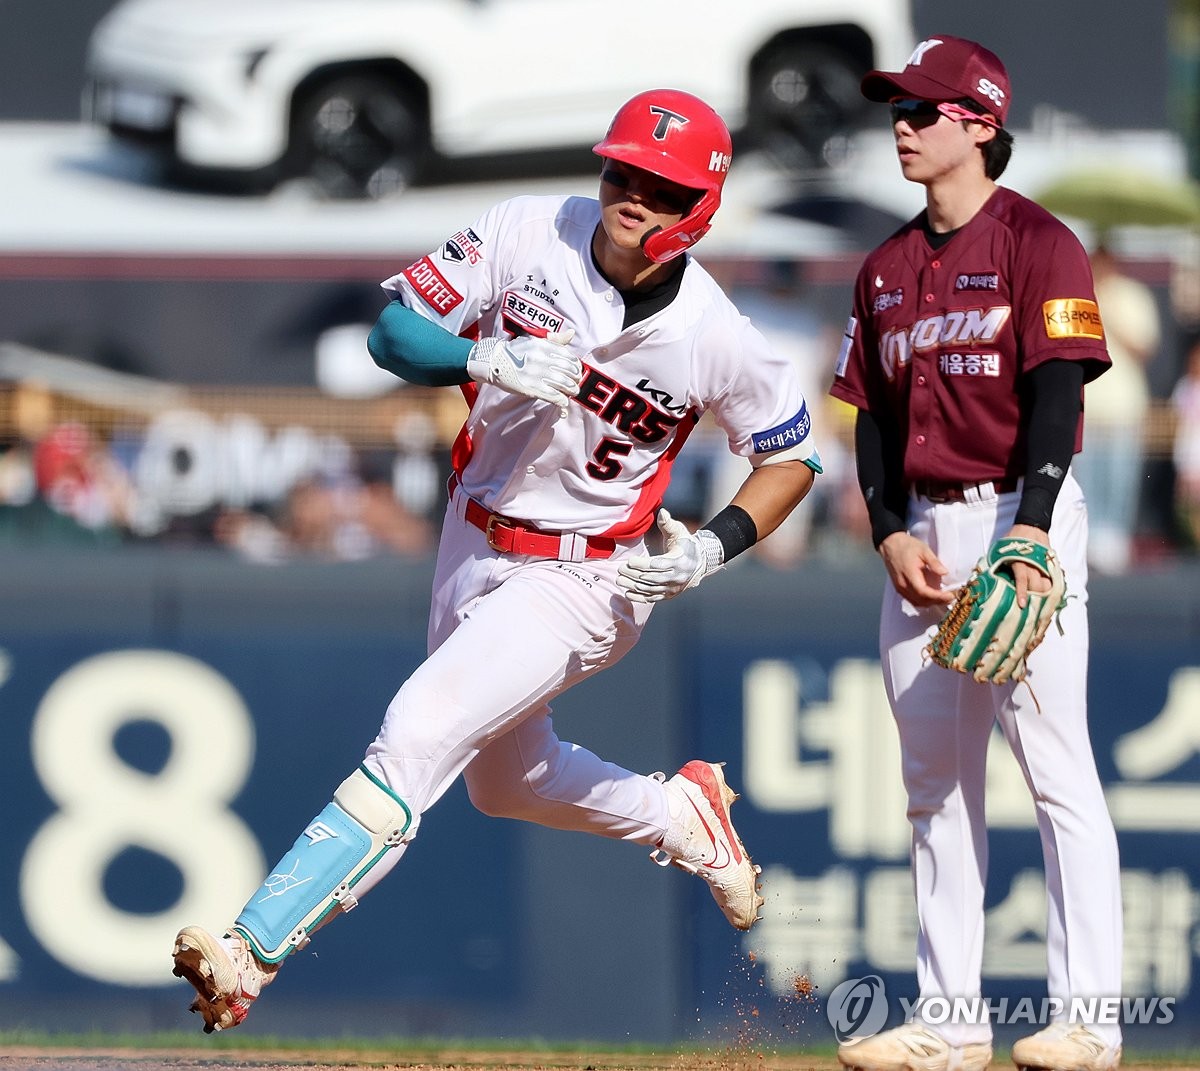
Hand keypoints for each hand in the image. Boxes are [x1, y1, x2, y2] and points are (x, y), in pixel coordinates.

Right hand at [466, 329, 581, 413]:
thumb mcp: (534, 341)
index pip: (570, 357)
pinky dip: (562, 401)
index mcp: (544, 346)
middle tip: (575, 383)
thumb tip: (572, 333)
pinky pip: (554, 396)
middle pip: (569, 371)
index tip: (575, 371)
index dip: (576, 366)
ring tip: (572, 392)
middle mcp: (542, 359)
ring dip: (572, 390)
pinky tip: (563, 402)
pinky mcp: (531, 388)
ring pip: (564, 384)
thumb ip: (554, 339)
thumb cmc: (516, 351)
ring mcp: (537, 374)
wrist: (493, 361)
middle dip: (576, 379)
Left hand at [617, 509, 723, 603]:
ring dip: (633, 586)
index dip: (642, 564)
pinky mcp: (669, 595)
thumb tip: (662, 512)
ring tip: (619, 580)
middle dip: (634, 575)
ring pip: (650, 589)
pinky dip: (639, 597)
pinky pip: (653, 599)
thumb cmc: (684, 543)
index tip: (629, 561)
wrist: (698, 562)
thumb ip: (668, 523)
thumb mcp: (679, 531)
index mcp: (679, 560)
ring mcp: (673, 588)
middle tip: (620, 569)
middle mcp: (677, 577)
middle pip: (652, 578)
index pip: (658, 564)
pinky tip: (627, 592)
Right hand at [878, 530, 955, 607]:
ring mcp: (900, 588)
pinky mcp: (899, 588)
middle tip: (951, 597)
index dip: (938, 597)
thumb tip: (945, 572)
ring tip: (943, 598)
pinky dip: (923, 601)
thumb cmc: (906, 546)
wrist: (890, 544)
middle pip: (922, 601)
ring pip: (917, 603)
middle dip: (938, 601)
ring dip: (931, 603)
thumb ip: (934, 562)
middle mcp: (903, 585)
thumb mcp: (924, 550)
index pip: (924, 592)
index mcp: (910, 575)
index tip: (951, 595)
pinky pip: (912, 600)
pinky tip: (931, 597)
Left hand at [1001, 523, 1050, 606]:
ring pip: (1047, 584)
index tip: (1022, 605)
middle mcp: (1033, 564)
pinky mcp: (1051, 564)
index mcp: (1019, 561)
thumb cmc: (1012, 539)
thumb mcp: (1000, 550)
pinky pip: (1053, 579)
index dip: (1022, 593)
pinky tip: (1050, 596)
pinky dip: (1052, 588)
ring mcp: (1044, 565)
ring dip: (1044, 596)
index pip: (1022, 579)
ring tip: (1041, 606)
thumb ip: (995, 564)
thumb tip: (982, 577)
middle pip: (1037, 586)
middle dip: (1034, 599)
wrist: (1032, 526)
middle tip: (1030, 611)